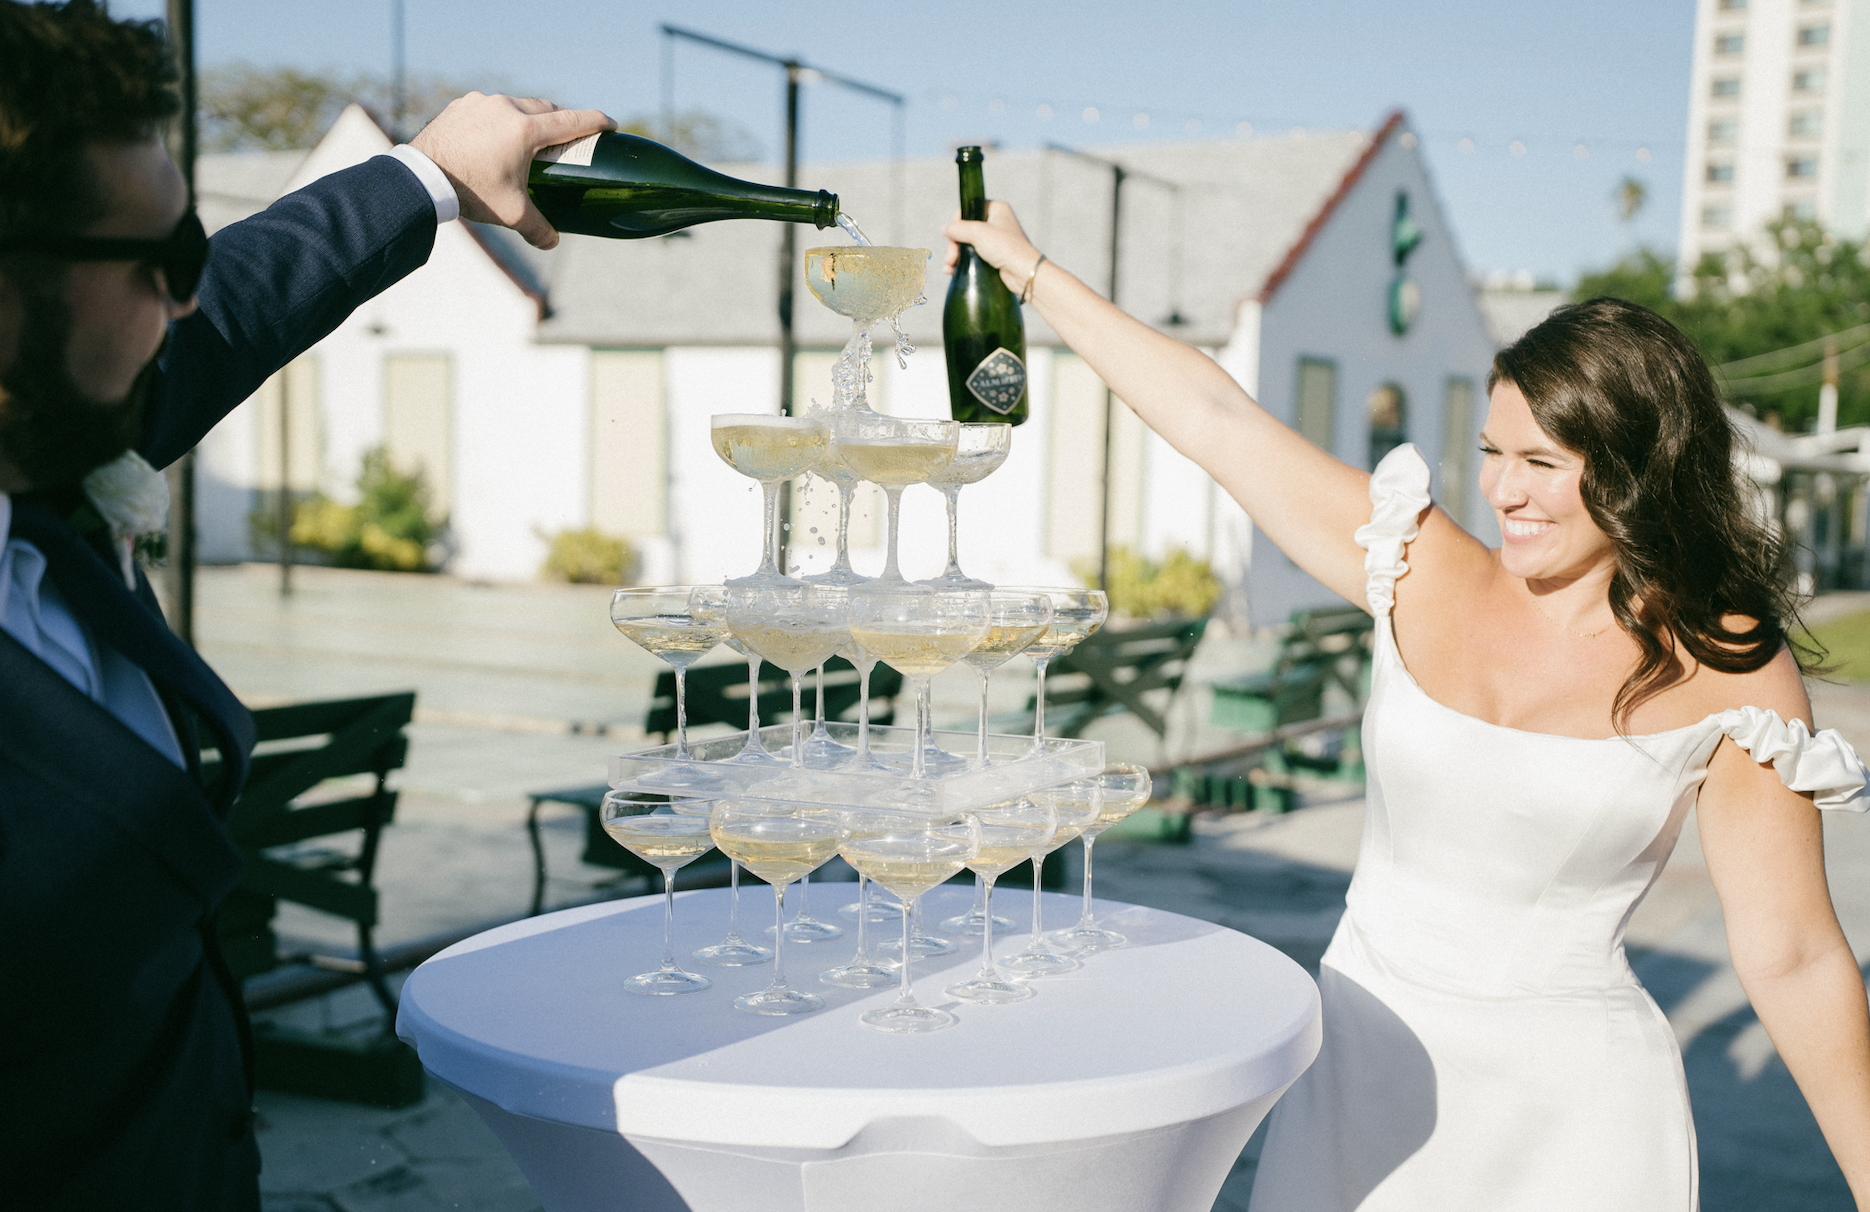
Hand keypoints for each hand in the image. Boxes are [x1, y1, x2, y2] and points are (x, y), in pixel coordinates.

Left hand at [411, 92, 613, 249]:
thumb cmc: (470, 192)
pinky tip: (496, 136)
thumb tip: (553, 243)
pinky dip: (500, 118)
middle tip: (569, 136)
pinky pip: (490, 107)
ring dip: (529, 118)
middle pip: (546, 108)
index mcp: (525, 131)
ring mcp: (481, 103)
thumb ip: (538, 229)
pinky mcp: (461, 105)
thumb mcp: (511, 213)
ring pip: (517, 104)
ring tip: (529, 139)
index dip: (596, 122)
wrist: (422, 178)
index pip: (571, 120)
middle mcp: (505, 108)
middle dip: (562, 119)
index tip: (610, 124)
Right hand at [942, 200, 1041, 294]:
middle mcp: (996, 221)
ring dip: (955, 255)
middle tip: (950, 258)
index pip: (967, 210)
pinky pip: (972, 255)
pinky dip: (962, 262)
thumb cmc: (1006, 248)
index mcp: (995, 208)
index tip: (950, 238)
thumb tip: (944, 229)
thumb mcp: (978, 233)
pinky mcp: (993, 255)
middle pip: (964, 228)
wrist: (1024, 273)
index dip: (956, 224)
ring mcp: (995, 239)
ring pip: (966, 243)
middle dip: (953, 245)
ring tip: (950, 268)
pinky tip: (953, 271)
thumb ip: (958, 228)